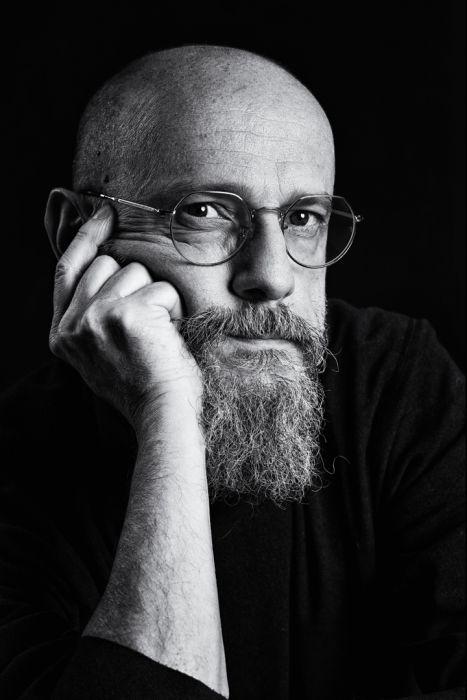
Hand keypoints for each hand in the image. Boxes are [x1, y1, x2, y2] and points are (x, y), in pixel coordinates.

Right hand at [49, 205, 201, 426]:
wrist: (162, 414)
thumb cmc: (142, 386)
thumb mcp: (100, 353)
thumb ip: (91, 315)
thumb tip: (106, 266)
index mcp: (62, 335)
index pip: (66, 270)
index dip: (86, 238)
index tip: (104, 215)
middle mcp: (74, 325)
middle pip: (105, 266)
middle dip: (136, 283)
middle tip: (149, 320)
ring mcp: (97, 318)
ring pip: (136, 273)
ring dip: (157, 297)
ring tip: (159, 333)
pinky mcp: (127, 315)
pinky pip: (162, 288)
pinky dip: (174, 308)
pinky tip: (170, 335)